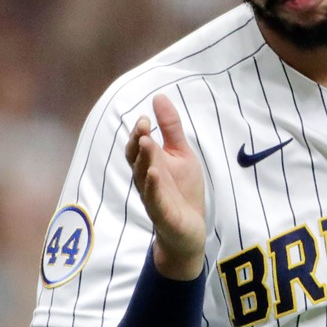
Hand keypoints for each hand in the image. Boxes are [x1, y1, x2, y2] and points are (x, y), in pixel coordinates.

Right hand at [125, 94, 205, 279]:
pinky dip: (153, 187)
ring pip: (143, 178)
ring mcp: (153, 198)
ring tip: (147, 142)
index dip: (138, 133)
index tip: (145, 117)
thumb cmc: (182, 190)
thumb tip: (158, 97)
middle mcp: (146, 180)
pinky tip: (154, 174)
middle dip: (138, 143)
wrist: (189, 230)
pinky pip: (155, 200)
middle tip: (143, 125)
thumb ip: (171, 128)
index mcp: (148, 165)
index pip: (137, 147)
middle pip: (136, 160)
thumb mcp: (181, 154)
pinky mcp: (163, 214)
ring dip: (144, 160)